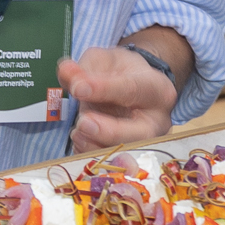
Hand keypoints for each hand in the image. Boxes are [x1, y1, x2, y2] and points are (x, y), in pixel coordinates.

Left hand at [57, 41, 180, 149]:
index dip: (104, 89)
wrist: (132, 88)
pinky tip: (80, 140)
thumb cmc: (121, 73)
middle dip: (109, 131)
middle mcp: (157, 121)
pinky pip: (110, 164)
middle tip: (83, 122)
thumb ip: (85, 67)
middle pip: (140, 133)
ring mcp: (146, 144)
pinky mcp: (130, 158)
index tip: (78, 88)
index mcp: (156, 89)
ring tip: (77, 131)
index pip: (132, 89)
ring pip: (124, 153)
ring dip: (95, 145)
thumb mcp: (105, 60)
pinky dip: (90, 155)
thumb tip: (66, 72)